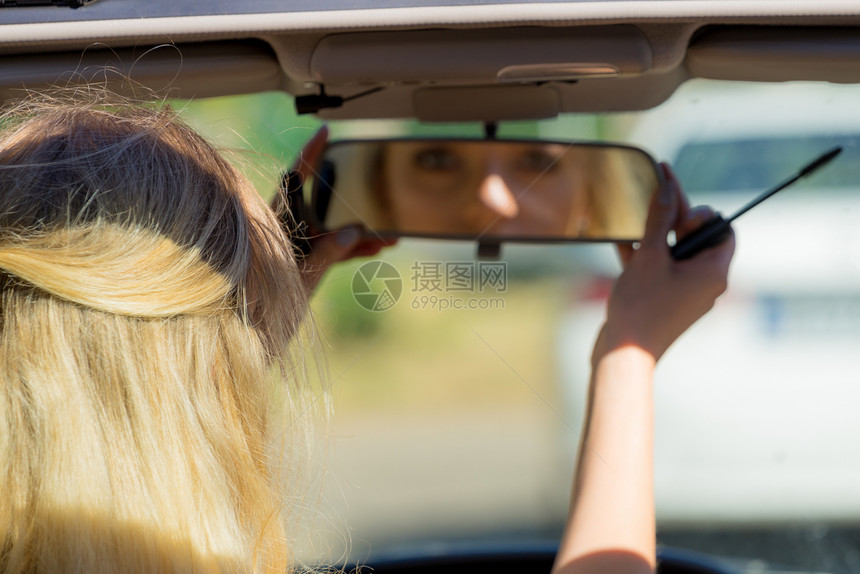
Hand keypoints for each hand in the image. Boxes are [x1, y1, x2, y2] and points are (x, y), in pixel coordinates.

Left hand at [277, 126, 396, 290]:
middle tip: (377, 192)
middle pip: (324, 202)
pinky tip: (376, 249)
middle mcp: (287, 228)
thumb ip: (327, 253)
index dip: (311, 152)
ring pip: (333, 227)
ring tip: (389, 236)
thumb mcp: (302, 277)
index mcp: (277, 222)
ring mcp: (297, 244)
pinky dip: (353, 248)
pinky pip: (333, 247)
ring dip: (361, 231)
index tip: (326, 131)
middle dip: (354, 200)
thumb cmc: (266, 304)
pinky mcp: (305, 260)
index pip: (295, 176)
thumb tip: (354, 232)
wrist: (254, 333)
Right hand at [594, 163, 734, 363]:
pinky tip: (623, 243)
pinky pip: (662, 270)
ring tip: (635, 221)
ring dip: (656, 237)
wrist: (623, 354)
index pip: (724, 230)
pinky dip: (646, 256)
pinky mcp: (665, 301)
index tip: (677, 214)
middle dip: (675, 221)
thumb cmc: (641, 307)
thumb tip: (667, 188)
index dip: (702, 214)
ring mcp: (685, 293)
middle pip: (699, 239)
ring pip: (676, 254)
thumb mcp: (650, 256)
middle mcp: (705, 283)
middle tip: (655, 208)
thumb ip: (659, 220)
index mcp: (714, 272)